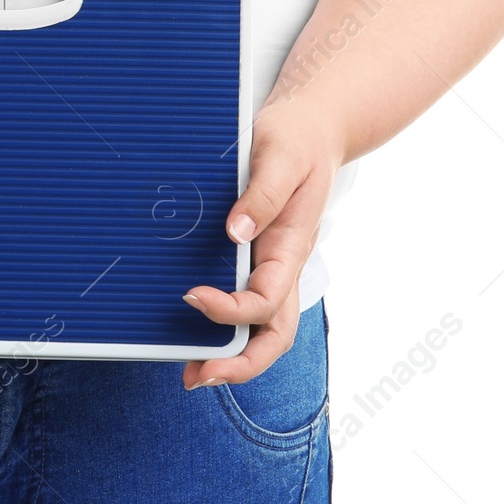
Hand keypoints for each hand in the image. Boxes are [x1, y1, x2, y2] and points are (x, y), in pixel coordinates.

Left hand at [181, 102, 342, 390]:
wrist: (312, 127)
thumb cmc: (297, 139)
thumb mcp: (282, 156)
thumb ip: (262, 194)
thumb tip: (236, 233)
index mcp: (290, 246)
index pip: (266, 299)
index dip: (229, 310)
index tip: (191, 296)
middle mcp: (283, 265)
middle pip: (273, 335)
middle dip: (239, 363)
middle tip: (197, 375)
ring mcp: (272, 266)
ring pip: (263, 329)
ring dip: (233, 356)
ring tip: (192, 372)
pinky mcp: (258, 258)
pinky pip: (248, 306)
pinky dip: (226, 328)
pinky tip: (193, 331)